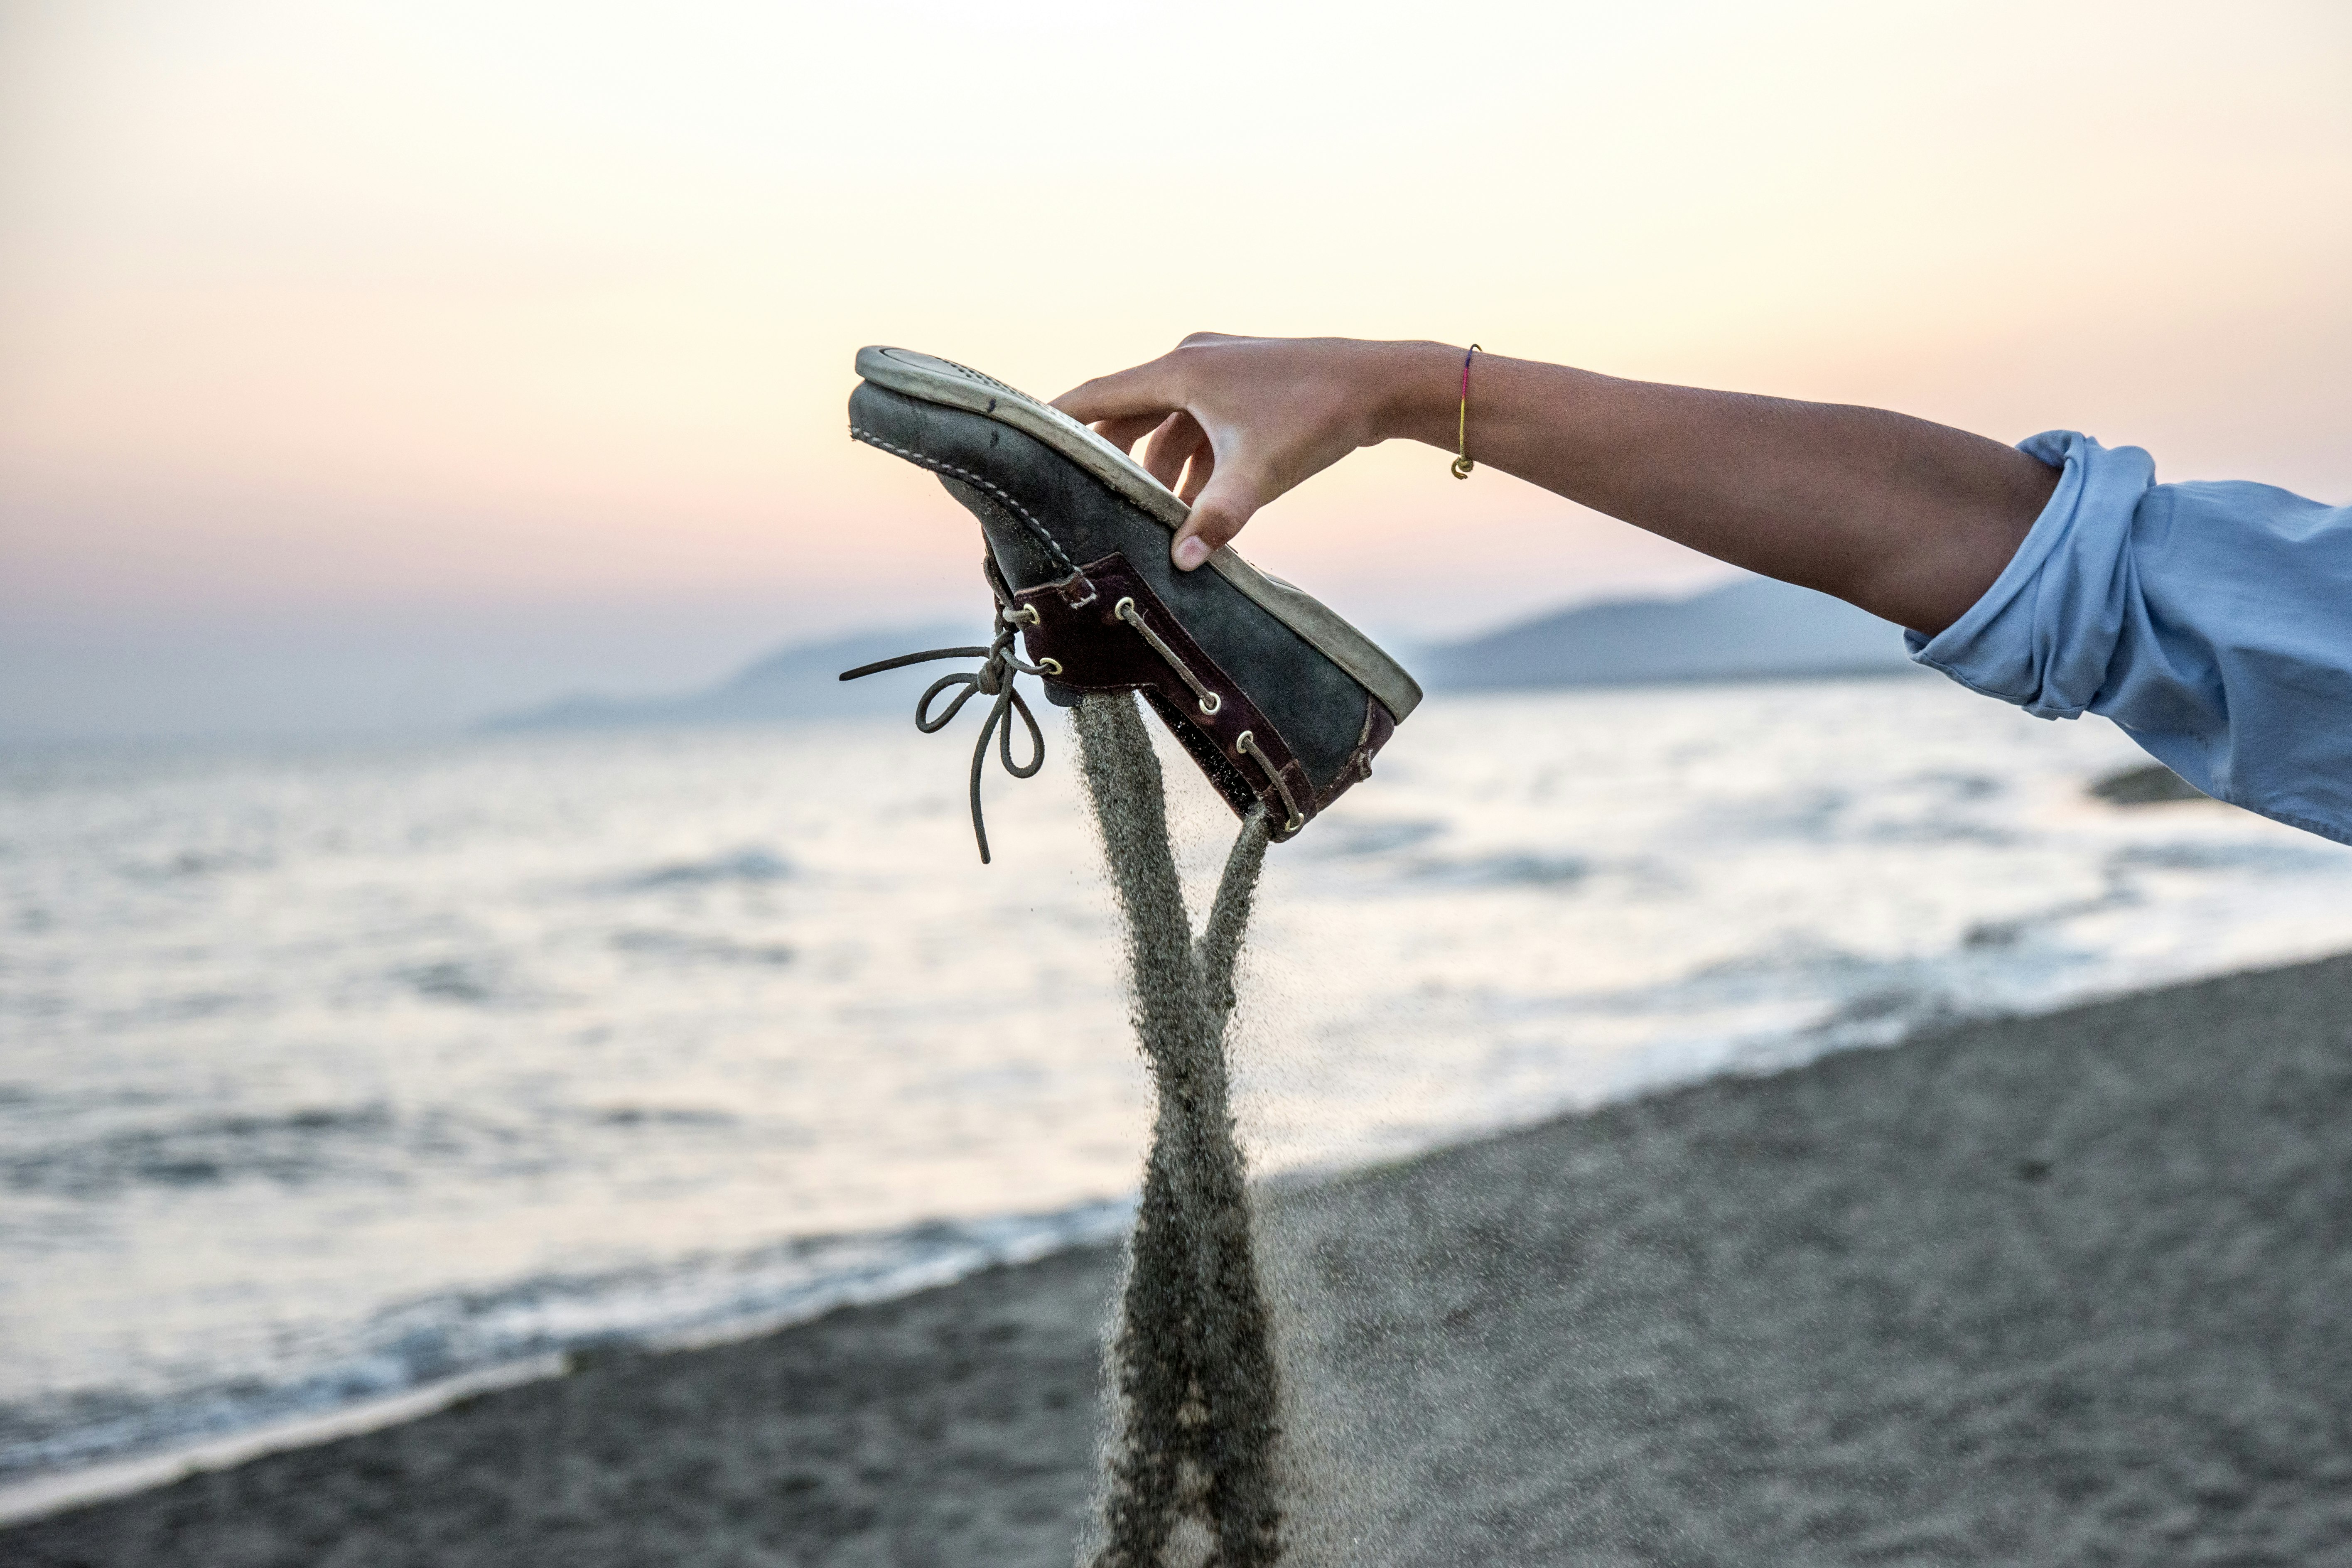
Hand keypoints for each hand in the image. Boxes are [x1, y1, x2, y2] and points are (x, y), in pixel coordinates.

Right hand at [1054, 334, 1443, 570]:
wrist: (1380, 385)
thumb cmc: (1316, 419)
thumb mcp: (1258, 475)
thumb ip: (1215, 518)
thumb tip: (1180, 564)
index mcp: (1179, 371)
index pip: (1096, 395)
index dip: (1057, 421)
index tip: (1022, 443)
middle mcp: (1191, 362)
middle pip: (1127, 413)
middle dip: (1109, 459)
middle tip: (1083, 500)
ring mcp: (1218, 372)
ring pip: (1166, 424)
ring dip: (1158, 469)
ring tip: (1152, 518)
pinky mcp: (1241, 387)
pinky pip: (1198, 425)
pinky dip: (1192, 461)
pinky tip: (1196, 505)